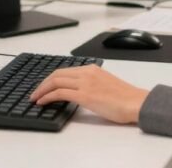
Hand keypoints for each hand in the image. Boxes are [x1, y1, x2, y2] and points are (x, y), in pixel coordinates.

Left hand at [29, 65, 148, 123]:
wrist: (136, 103)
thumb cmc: (125, 98)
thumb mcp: (105, 85)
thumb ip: (91, 84)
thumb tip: (78, 93)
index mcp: (92, 69)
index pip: (65, 70)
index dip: (51, 78)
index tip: (44, 86)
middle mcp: (87, 72)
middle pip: (57, 74)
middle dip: (42, 83)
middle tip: (35, 92)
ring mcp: (85, 83)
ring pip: (55, 81)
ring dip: (41, 90)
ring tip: (35, 98)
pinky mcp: (85, 95)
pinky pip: (59, 92)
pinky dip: (47, 96)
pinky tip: (42, 102)